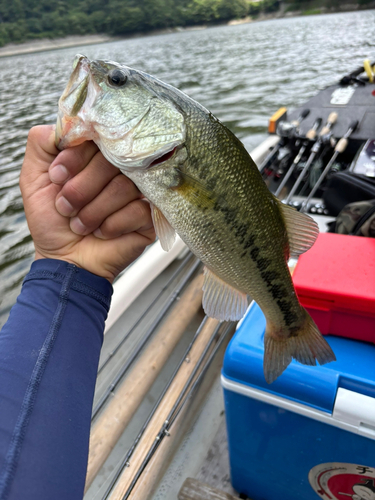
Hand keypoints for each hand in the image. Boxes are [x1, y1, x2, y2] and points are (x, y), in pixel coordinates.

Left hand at [20, 125, 154, 281]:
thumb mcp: (34, 178)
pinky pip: (138, 210)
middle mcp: (120, 169)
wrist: (66, 260)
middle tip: (65, 207)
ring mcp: (139, 191)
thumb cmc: (53, 221)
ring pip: (125, 186)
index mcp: (96, 155)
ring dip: (94, 211)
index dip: (74, 158)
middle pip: (112, 160)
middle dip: (81, 188)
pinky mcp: (151, 215)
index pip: (96, 137)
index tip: (56, 178)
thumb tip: (67, 124)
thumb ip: (42, 142)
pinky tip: (103, 233)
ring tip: (81, 225)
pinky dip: (112, 225)